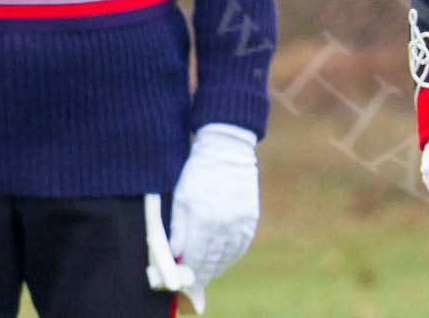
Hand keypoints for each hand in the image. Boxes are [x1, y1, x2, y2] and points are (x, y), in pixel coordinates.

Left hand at [169, 124, 259, 289]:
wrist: (227, 150)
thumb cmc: (198, 172)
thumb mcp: (181, 198)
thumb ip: (178, 229)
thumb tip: (177, 254)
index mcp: (203, 219)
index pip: (195, 257)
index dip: (188, 270)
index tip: (183, 276)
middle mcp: (224, 224)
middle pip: (212, 260)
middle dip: (202, 272)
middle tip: (196, 278)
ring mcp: (240, 221)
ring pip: (229, 255)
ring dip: (218, 265)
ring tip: (209, 270)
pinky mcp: (251, 216)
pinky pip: (243, 244)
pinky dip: (233, 254)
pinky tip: (226, 256)